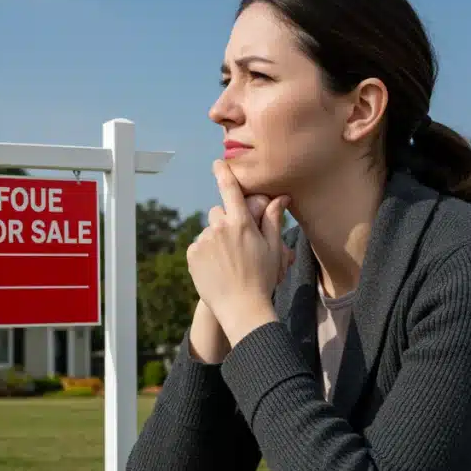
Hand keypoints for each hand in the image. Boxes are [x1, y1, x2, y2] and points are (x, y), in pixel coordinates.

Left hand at [186, 160, 289, 345]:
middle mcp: (219, 228)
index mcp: (241, 224)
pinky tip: (218, 268)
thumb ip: (272, 220)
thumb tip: (279, 197)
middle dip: (228, 222)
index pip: (230, 191)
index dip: (224, 174)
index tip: (218, 163)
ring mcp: (203, 241)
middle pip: (219, 212)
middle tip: (239, 244)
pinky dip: (206, 253)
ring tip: (230, 262)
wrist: (241, 307)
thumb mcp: (273, 248)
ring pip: (209, 231)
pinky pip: (199, 245)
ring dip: (217, 239)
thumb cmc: (263, 278)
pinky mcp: (192, 254)